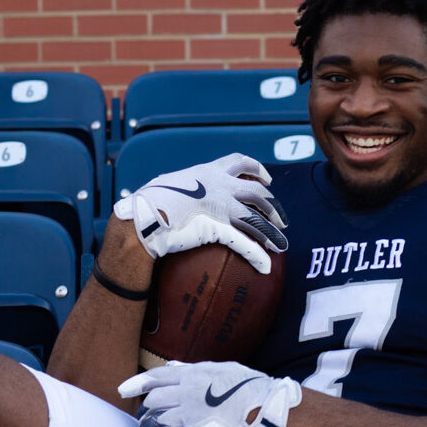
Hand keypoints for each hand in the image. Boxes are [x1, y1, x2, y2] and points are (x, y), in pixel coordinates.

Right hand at [112, 153, 287, 272]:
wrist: (144, 214)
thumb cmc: (148, 201)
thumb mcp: (169, 185)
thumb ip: (183, 187)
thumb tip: (177, 192)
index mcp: (207, 171)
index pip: (239, 162)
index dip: (257, 170)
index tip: (266, 179)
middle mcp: (219, 185)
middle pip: (257, 192)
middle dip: (273, 205)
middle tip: (281, 219)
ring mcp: (222, 205)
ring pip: (257, 217)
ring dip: (272, 231)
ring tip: (282, 244)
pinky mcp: (220, 226)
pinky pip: (245, 242)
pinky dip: (258, 254)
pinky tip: (267, 264)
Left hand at [119, 360, 301, 426]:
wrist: (268, 408)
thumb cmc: (249, 388)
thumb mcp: (222, 369)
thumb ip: (196, 369)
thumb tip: (174, 368)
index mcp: (194, 375)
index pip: (156, 377)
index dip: (136, 383)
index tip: (123, 390)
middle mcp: (188, 393)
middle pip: (153, 399)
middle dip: (148, 405)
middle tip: (148, 413)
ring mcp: (191, 415)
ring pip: (157, 418)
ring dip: (151, 423)